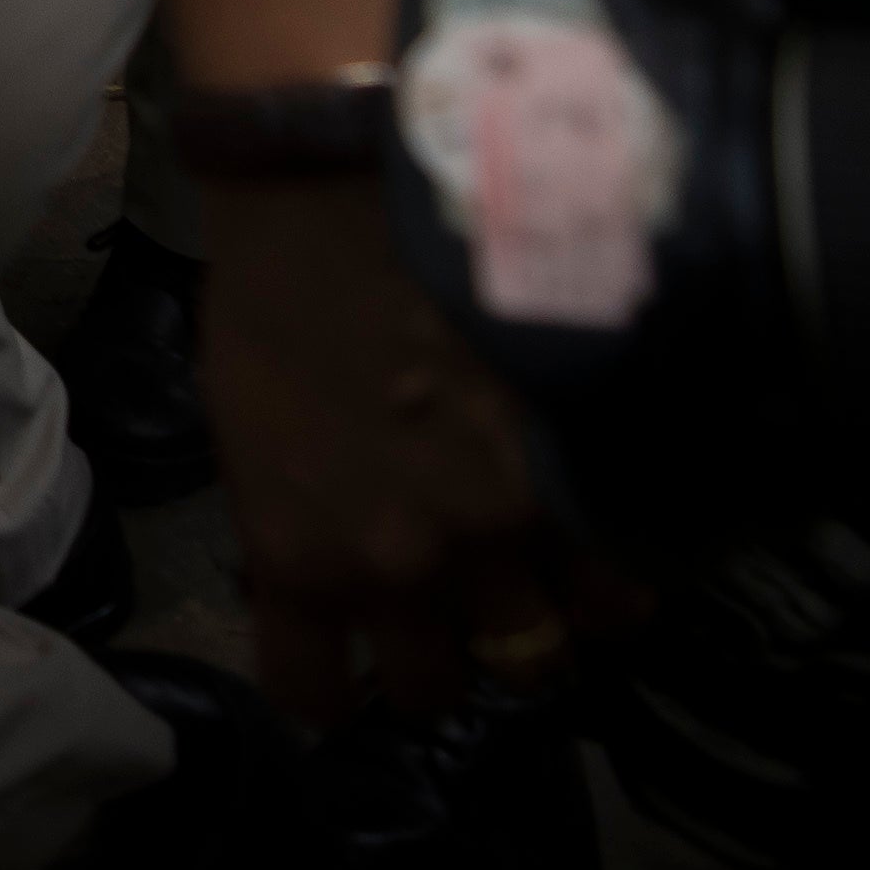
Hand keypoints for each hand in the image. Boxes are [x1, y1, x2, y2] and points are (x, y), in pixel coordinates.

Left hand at [198, 170, 581, 725]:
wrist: (358, 174)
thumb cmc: (277, 274)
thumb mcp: (246, 411)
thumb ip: (287, 507)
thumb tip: (314, 559)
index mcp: (300, 552)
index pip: (316, 694)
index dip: (332, 683)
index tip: (345, 659)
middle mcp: (404, 566)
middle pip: (439, 688)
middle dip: (442, 653)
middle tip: (450, 602)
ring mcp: (503, 528)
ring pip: (540, 652)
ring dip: (533, 621)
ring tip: (531, 570)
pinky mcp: (584, 475)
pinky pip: (622, 585)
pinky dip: (611, 573)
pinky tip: (596, 531)